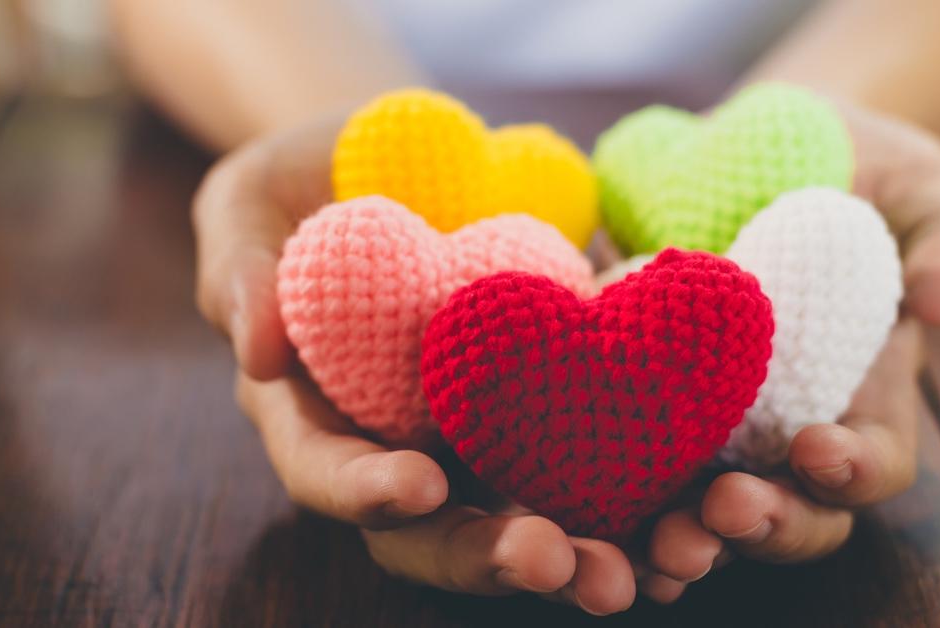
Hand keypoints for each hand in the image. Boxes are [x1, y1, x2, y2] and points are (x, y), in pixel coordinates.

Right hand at [194, 115, 637, 614]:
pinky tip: (699, 501)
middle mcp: (401, 439)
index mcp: (320, 411)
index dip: (366, 492)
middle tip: (552, 561)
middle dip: (489, 554)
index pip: (328, 471)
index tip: (418, 487)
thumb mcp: (249, 204)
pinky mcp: (556, 393)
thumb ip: (240, 272)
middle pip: (435, 528)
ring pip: (527, 511)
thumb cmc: (303, 179)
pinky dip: (646, 489)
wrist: (406, 154)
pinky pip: (600, 453)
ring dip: (586, 550)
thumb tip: (260, 352)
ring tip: (646, 567)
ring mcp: (482, 425)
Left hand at [635, 101, 939, 602]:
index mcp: (859, 397)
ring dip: (679, 533)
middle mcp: (778, 428)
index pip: (868, 463)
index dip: (850, 471)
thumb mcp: (920, 189)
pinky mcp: (634, 391)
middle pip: (781, 511)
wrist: (755, 145)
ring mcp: (703, 419)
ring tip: (656, 538)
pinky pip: (618, 452)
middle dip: (757, 524)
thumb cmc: (858, 171)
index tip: (818, 449)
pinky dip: (603, 485)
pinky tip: (575, 493)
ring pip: (695, 506)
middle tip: (721, 511)